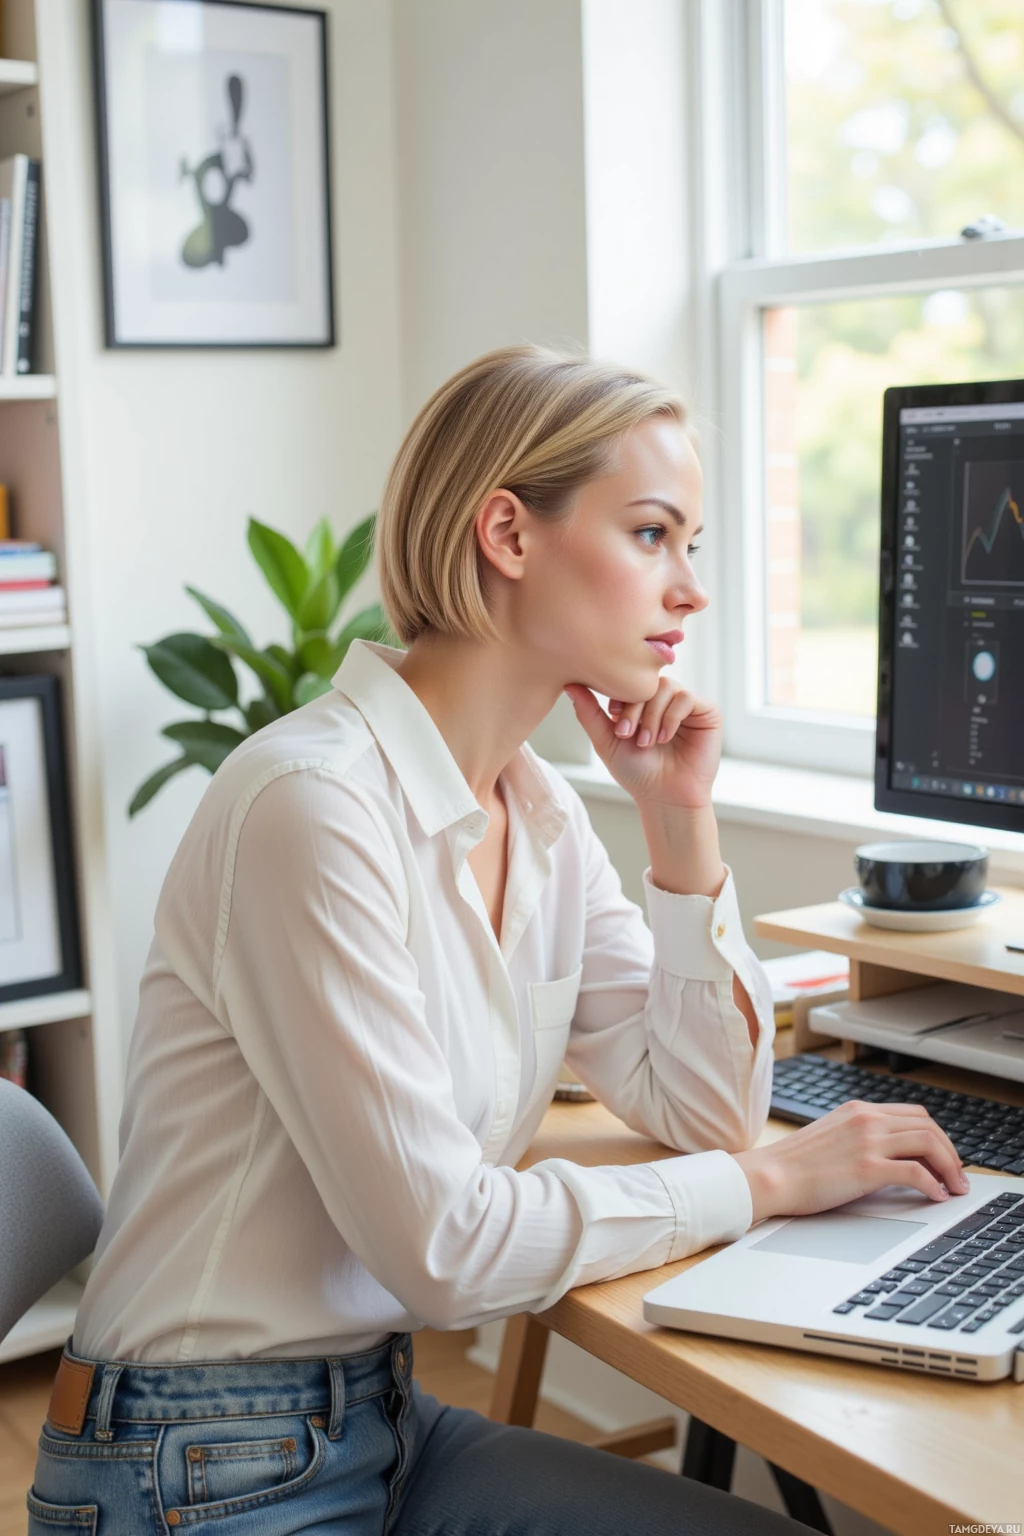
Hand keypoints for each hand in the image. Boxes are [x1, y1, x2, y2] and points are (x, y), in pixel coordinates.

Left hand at [563, 676, 722, 809]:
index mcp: (644, 702)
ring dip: (652, 715)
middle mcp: (666, 699)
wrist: (664, 797)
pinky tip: (664, 738)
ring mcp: (687, 704)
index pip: (630, 680)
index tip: (614, 720)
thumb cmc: (637, 772)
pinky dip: (672, 717)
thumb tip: (570, 684)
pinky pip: (687, 698)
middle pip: (648, 682)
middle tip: (627, 735)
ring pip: (666, 687)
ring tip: (646, 741)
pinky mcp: (708, 712)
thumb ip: (589, 713)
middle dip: (634, 708)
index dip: (620, 696)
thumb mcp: (606, 741)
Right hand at [731, 1100, 970, 1224]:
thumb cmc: (794, 1164)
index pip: (915, 1114)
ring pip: (929, 1144)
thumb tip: (888, 1153)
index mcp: (859, 1110)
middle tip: (958, 1176)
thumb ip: (858, 1135)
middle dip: (951, 1153)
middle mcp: (867, 1119)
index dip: (938, 1137)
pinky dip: (933, 1185)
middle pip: (929, 1127)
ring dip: (950, 1167)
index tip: (945, 1157)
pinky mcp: (867, 1168)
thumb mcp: (831, 1135)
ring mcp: (868, 1142)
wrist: (770, 1175)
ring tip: (954, 1188)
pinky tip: (936, 1196)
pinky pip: (916, 1172)